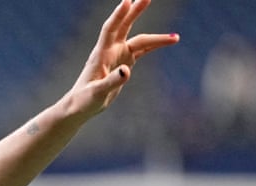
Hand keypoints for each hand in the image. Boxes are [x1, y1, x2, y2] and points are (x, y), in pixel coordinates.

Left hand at [68, 0, 178, 115]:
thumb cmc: (84, 99)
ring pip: (138, 40)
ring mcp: (118, 56)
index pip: (110, 29)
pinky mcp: (124, 63)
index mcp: (101, 54)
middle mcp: (110, 50)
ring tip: (175, 37)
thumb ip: (111, 81)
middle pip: (125, 26)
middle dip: (136, 11)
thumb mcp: (97, 92)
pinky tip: (168, 41)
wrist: (80, 106)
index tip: (127, 1)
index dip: (118, 15)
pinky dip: (154, 46)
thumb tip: (127, 71)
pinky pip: (142, 51)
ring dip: (155, 37)